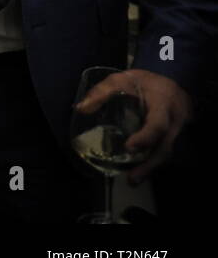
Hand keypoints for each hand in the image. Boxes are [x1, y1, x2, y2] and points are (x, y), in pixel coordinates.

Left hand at [75, 69, 191, 183]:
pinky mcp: (170, 139)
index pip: (158, 124)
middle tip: (132, 178)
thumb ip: (103, 91)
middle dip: (149, 164)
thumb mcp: (123, 78)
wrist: (171, 84)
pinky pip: (162, 152)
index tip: (129, 147)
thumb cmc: (144, 82)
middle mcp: (174, 121)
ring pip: (165, 153)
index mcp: (163, 104)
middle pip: (165, 146)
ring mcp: (175, 132)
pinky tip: (137, 172)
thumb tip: (81, 108)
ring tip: (132, 180)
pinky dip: (150, 162)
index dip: (146, 137)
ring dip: (149, 168)